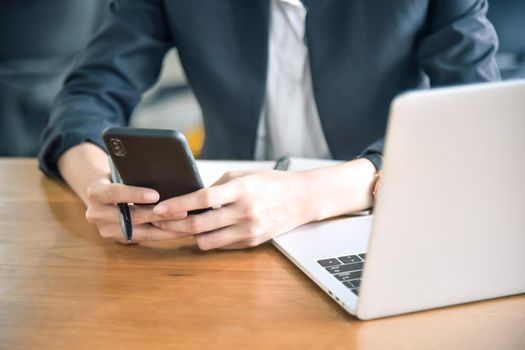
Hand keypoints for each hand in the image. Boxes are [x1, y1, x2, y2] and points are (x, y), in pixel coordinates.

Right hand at [84, 177, 187, 243]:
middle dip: (157, 215)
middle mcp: (96, 214)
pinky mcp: (118, 239)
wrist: (104, 193)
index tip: (155, 195)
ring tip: (186, 224)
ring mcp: (106, 230)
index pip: (114, 193)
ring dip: (165, 229)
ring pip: (139, 233)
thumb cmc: (119, 176)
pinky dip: (162, 235)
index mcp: (95, 192)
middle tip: (181, 211)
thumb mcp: (121, 170)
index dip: (134, 194)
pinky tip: (179, 231)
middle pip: (130, 217)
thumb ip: (134, 172)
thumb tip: (163, 171)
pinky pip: (143, 239)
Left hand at [150, 170, 312, 249]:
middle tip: (158, 223)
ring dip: (190, 235)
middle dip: (174, 225)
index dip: (178, 205)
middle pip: (200, 224)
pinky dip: (209, 239)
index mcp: (241, 190)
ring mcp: (249, 230)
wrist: (301, 200)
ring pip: (207, 241)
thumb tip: (190, 199)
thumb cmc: (270, 183)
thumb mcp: (243, 176)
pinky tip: (204, 231)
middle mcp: (245, 212)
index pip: (203, 199)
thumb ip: (217, 187)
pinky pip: (221, 246)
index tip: (159, 209)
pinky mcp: (251, 243)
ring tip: (182, 226)